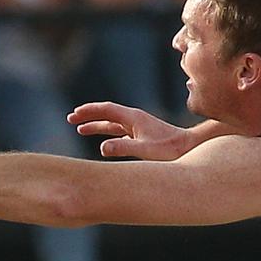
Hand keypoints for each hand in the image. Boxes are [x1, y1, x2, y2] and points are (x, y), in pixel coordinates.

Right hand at [68, 101, 190, 160]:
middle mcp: (135, 119)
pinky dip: (107, 132)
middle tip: (71, 119)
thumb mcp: (145, 150)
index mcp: (134, 118)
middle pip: (107, 113)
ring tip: (80, 129)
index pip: (107, 110)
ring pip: (112, 123)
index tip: (75, 115)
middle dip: (88, 116)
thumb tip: (102, 148)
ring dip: (96, 124)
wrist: (189, 148)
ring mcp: (138, 126)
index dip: (89, 111)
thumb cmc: (170, 150)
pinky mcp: (142, 135)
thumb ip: (124, 148)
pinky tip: (103, 140)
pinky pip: (119, 131)